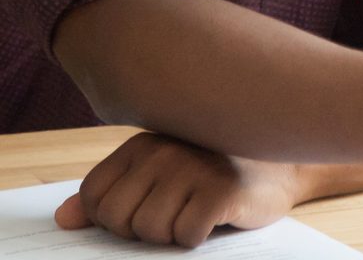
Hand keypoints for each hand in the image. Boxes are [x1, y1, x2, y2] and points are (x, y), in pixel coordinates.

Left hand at [54, 133, 303, 246]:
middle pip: (119, 221)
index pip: (94, 197)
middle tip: (177, 211)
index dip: (112, 219)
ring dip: (173, 234)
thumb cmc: (214, 173)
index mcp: (145, 142)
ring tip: (197, 210)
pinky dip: (198, 238)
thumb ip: (112, 193)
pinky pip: (185, 237)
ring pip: (150, 233)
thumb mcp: (160, 176)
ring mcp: (193, 166)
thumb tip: (62, 219)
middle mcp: (165, 148)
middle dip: (142, 231)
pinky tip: (216, 216)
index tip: (145, 208)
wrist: (283, 166)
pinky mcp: (220, 189)